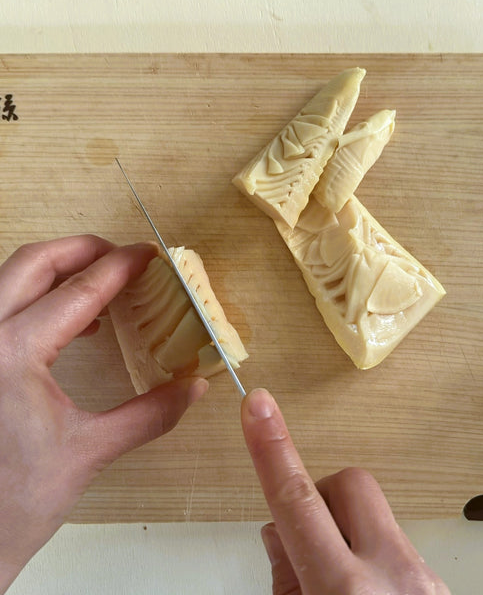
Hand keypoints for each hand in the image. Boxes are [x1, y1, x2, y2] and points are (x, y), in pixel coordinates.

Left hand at [0, 235, 207, 592]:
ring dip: (58, 270)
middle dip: (82, 249)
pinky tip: (74, 322)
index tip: (148, 255)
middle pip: (32, 263)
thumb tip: (194, 388)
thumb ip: (152, 414)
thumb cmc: (14, 502)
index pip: (78, 292)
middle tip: (122, 254)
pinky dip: (40, 298)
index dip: (119, 268)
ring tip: (101, 281)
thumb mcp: (90, 451)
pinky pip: (4, 306)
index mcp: (11, 355)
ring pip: (9, 278)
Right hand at [241, 388, 449, 593]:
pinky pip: (393, 542)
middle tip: (309, 540)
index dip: (272, 448)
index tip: (258, 406)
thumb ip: (286, 577)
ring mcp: (422, 576)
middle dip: (322, 496)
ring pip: (373, 515)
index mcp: (345, 591)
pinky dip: (368, 558)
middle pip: (351, 484)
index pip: (297, 501)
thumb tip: (280, 531)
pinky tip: (366, 594)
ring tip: (338, 584)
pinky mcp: (436, 582)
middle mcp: (392, 575)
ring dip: (345, 535)